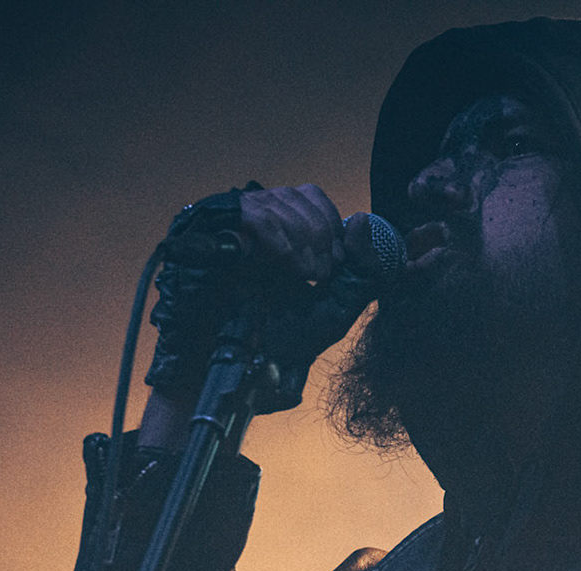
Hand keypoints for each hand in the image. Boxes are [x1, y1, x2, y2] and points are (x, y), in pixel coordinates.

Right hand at [145, 183, 384, 411]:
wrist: (252, 364)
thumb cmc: (292, 338)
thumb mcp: (340, 305)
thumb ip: (362, 268)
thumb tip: (362, 218)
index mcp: (286, 234)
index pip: (311, 197)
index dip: (330, 222)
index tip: (335, 262)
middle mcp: (260, 225)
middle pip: (296, 196)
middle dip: (319, 233)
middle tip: (318, 274)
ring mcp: (236, 228)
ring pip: (276, 202)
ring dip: (300, 240)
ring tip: (302, 275)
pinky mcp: (218, 237)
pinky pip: (256, 218)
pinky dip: (280, 240)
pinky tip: (287, 264)